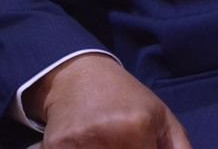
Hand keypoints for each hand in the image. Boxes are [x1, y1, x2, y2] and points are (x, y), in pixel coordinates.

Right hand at [27, 54, 191, 148]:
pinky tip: (87, 144)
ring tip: (107, 143)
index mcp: (138, 127)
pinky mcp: (56, 147)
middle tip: (123, 143)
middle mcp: (108, 136)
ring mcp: (78, 144)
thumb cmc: (126, 99)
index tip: (144, 147)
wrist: (78, 76)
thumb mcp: (161, 116)